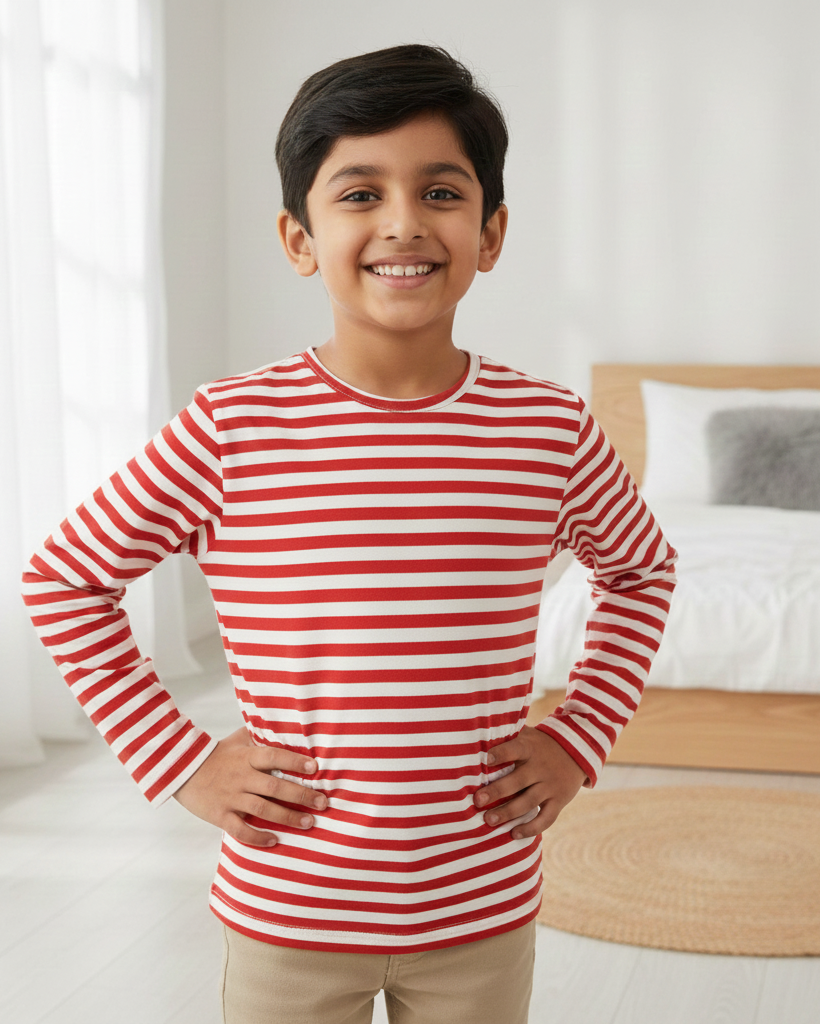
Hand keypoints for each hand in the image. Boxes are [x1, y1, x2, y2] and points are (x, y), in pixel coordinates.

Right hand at [173, 726, 325, 846]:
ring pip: (262, 809)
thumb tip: (285, 725)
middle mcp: (241, 777)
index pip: (274, 756)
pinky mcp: (220, 815)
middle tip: (323, 803)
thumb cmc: (216, 753)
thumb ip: (259, 734)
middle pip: (274, 787)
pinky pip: (240, 830)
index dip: (295, 762)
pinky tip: (274, 840)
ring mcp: (230, 797)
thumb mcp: (237, 739)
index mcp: (246, 757)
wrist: (180, 769)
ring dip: (287, 817)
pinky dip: (258, 837)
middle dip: (301, 795)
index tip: (315, 768)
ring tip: (308, 823)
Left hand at [474, 727, 586, 838]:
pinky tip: (514, 834)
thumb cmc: (539, 744)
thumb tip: (475, 742)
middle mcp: (541, 767)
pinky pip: (546, 818)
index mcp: (530, 748)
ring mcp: (551, 785)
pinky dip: (531, 828)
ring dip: (508, 812)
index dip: (501, 754)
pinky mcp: (559, 801)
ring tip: (489, 821)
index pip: (515, 749)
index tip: (486, 760)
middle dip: (497, 791)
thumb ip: (507, 739)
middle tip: (478, 801)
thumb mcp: (527, 735)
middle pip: (518, 780)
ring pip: (529, 802)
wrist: (577, 751)